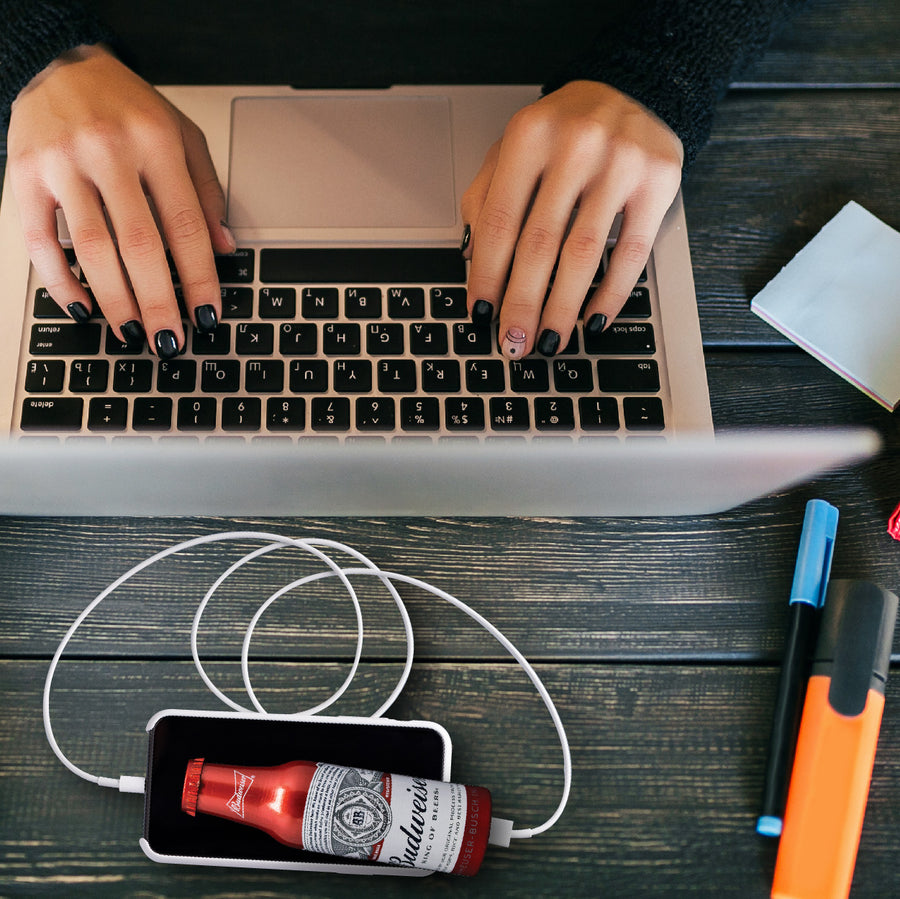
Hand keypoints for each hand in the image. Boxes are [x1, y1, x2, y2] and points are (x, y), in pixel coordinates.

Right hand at [7, 44, 234, 355]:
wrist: (59, 64)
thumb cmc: (128, 106)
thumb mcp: (184, 136)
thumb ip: (206, 191)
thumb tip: (223, 248)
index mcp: (157, 142)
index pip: (186, 226)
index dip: (199, 279)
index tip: (207, 315)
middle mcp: (109, 151)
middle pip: (140, 245)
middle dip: (159, 302)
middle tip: (170, 340)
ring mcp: (63, 164)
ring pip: (93, 249)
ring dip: (115, 301)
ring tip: (133, 333)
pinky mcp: (25, 176)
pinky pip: (42, 242)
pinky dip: (61, 282)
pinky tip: (82, 308)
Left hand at [461, 80, 682, 357]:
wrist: (634, 90)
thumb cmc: (564, 130)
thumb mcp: (515, 149)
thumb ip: (486, 196)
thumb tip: (470, 259)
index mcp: (529, 136)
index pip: (499, 222)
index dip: (486, 275)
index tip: (481, 314)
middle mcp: (575, 145)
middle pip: (539, 245)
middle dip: (522, 303)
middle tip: (513, 343)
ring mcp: (620, 163)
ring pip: (583, 254)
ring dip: (562, 308)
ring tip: (549, 341)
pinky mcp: (658, 183)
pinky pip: (631, 253)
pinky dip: (610, 293)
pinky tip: (592, 319)